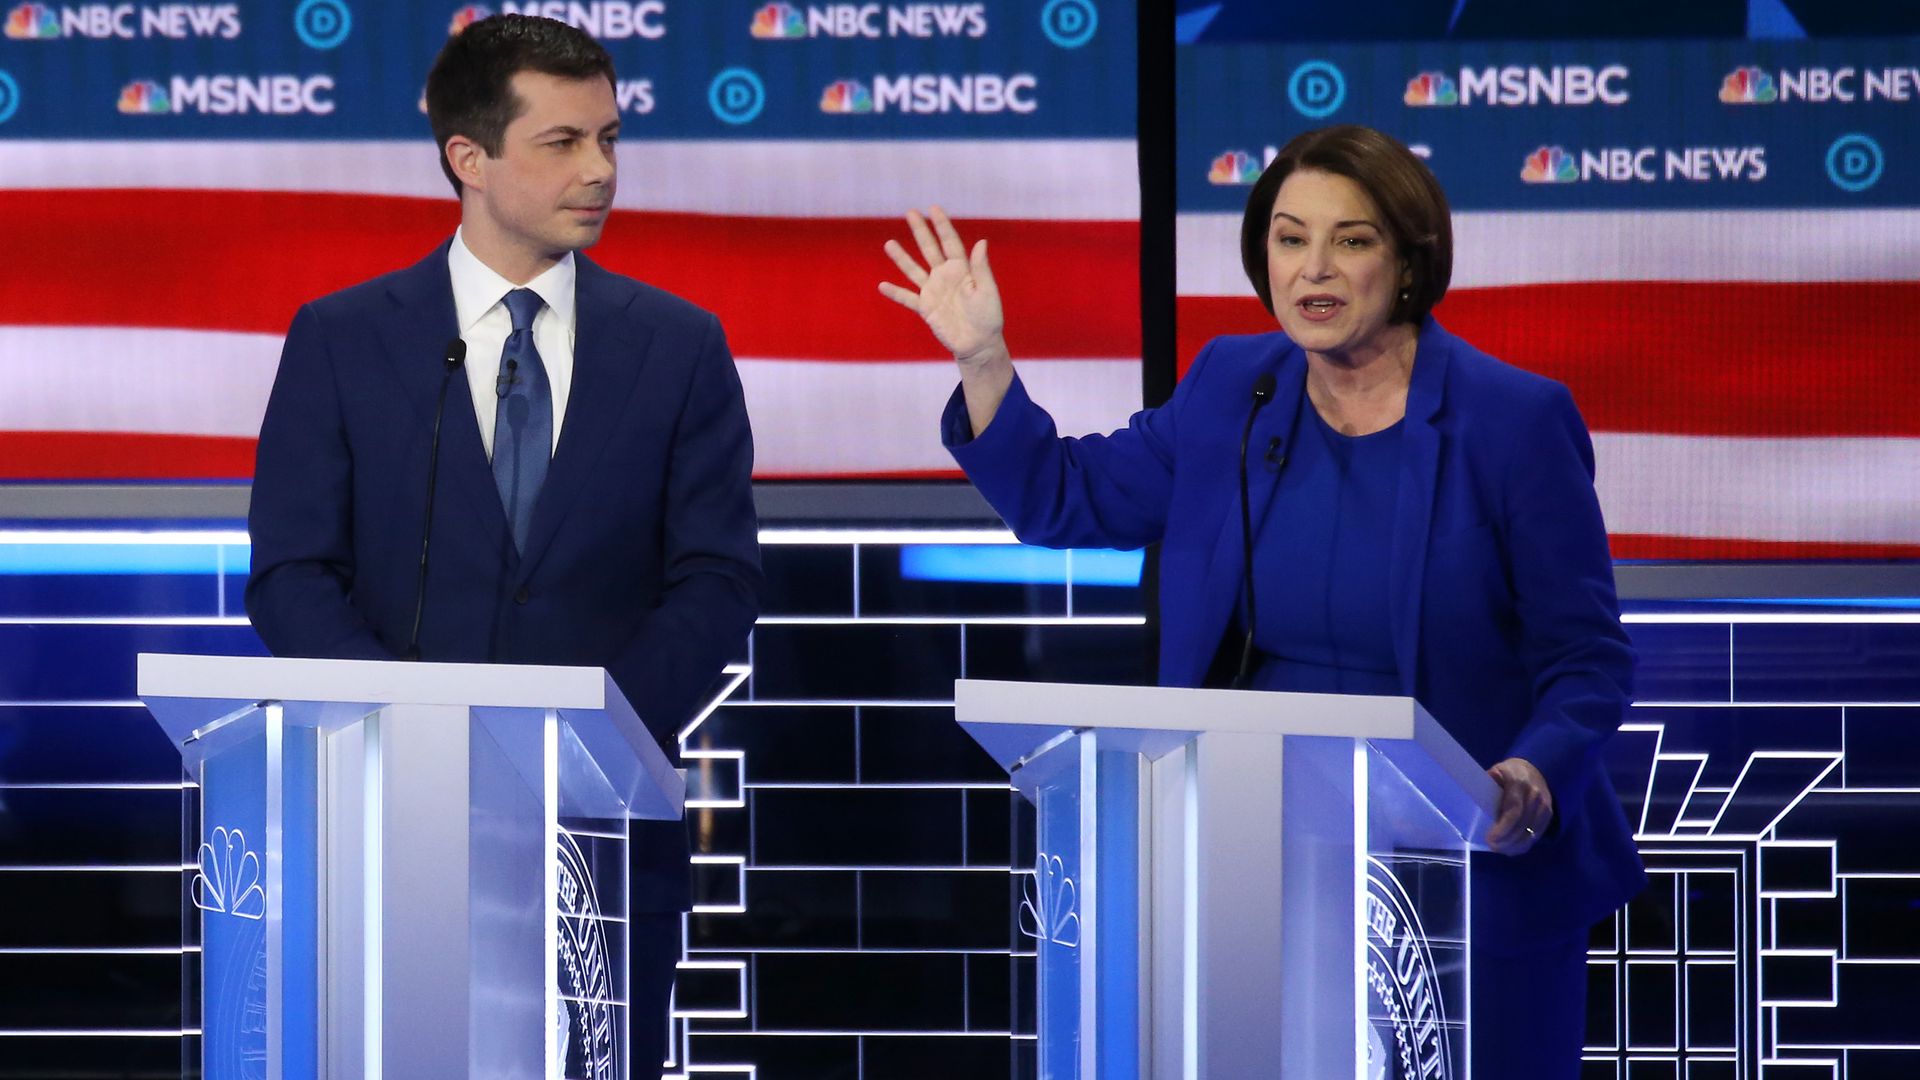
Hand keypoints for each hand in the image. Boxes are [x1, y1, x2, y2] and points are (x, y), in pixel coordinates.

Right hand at [879, 206, 1006, 368]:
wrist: (978, 343)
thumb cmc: (988, 317)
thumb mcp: (987, 291)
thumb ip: (981, 269)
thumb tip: (982, 242)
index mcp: (962, 270)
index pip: (950, 243)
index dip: (942, 226)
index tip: (933, 208)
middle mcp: (945, 276)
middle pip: (929, 249)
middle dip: (920, 231)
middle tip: (910, 213)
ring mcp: (933, 291)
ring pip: (914, 270)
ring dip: (901, 258)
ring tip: (889, 243)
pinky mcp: (926, 308)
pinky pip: (908, 298)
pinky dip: (895, 293)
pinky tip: (882, 285)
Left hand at [1484, 757, 1553, 855]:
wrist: (1534, 770)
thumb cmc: (1508, 773)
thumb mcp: (1495, 772)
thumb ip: (1486, 786)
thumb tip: (1471, 799)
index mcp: (1518, 783)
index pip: (1514, 810)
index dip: (1503, 828)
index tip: (1490, 838)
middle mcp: (1534, 795)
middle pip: (1522, 825)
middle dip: (1506, 840)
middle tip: (1491, 845)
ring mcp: (1544, 806)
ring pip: (1530, 833)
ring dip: (1514, 845)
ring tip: (1498, 849)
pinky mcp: (1548, 815)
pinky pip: (1536, 835)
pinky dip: (1523, 845)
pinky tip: (1510, 849)